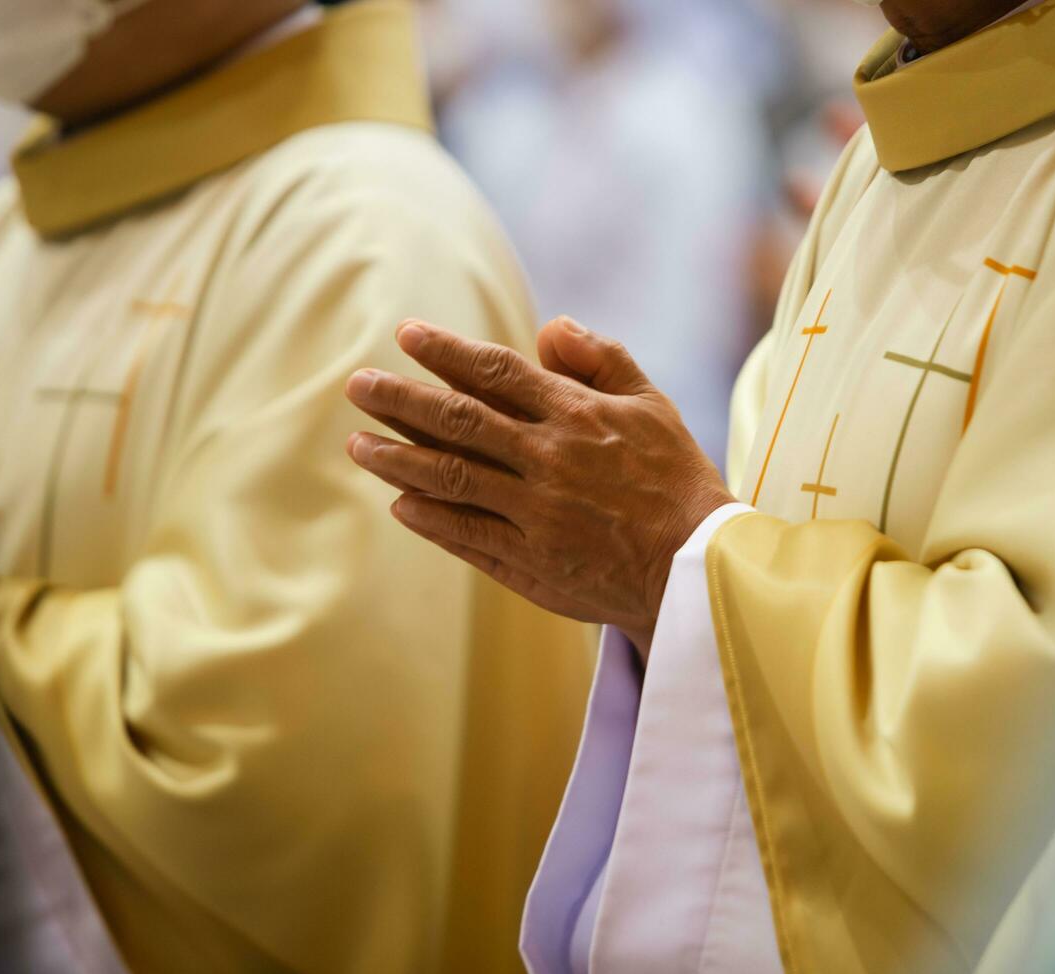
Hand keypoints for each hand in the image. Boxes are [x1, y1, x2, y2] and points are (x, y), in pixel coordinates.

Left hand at [345, 318, 735, 655]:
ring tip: (356, 445)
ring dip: (398, 458)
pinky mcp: (533, 563)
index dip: (446, 352)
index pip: (497, 372)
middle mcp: (550, 460)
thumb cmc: (677, 479)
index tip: (405, 335)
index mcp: (578, 416)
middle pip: (459, 421)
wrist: (698, 566)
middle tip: (357, 384)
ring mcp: (537, 515)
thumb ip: (602, 359)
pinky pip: (469, 536)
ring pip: (452, 478)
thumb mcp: (652, 405)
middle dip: (400, 400)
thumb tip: (550, 325)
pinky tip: (399, 503)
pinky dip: (431, 519)